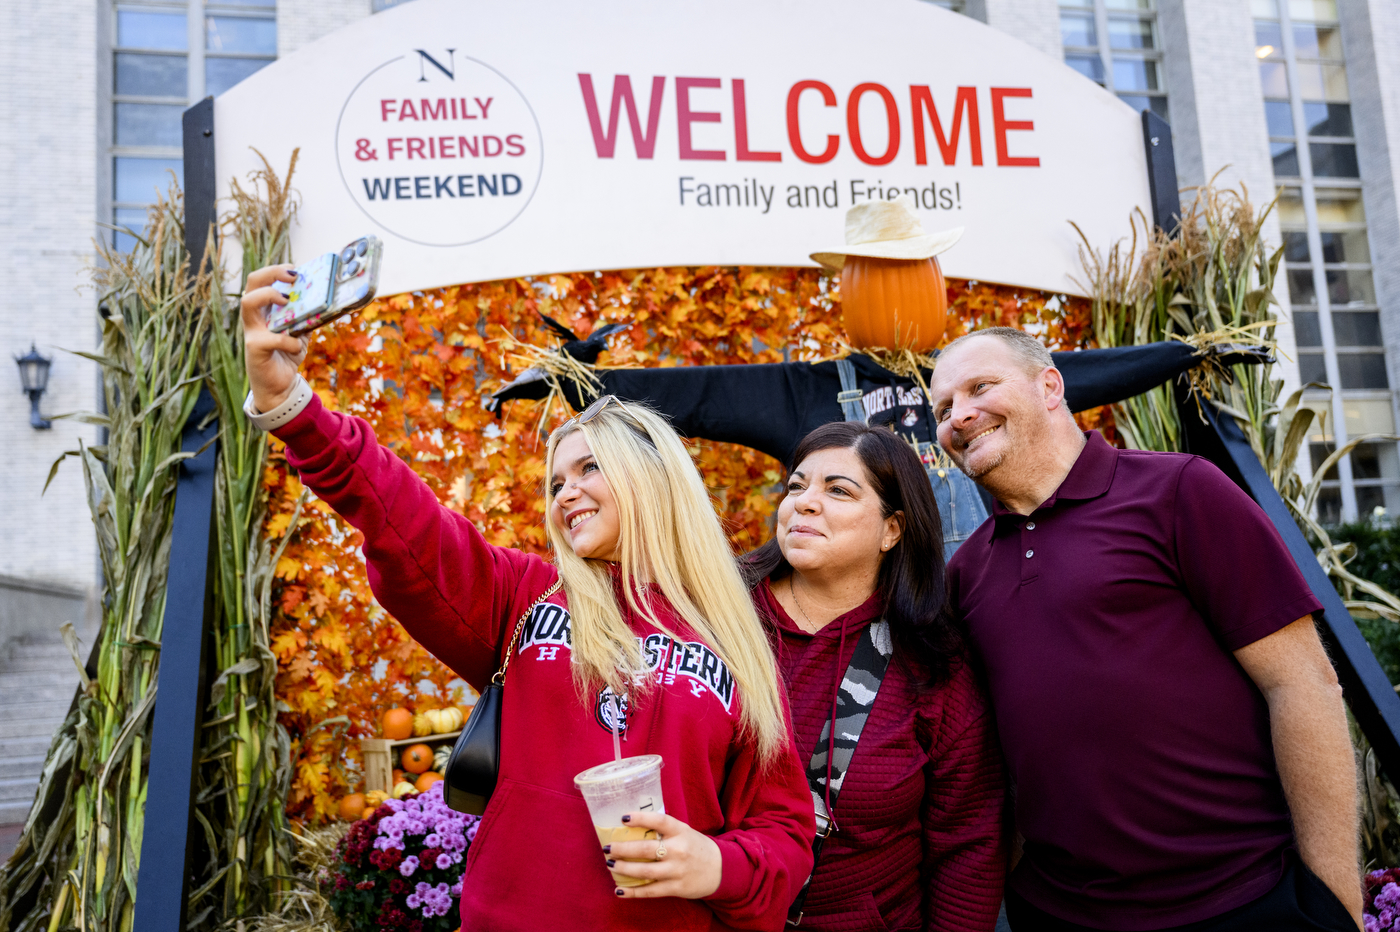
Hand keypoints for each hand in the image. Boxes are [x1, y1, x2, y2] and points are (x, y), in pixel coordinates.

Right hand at [241, 264, 308, 411]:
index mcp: (263, 310)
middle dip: (271, 274)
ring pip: (248, 303)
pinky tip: (296, 346)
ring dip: (269, 296)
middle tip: (293, 277)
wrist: (280, 385)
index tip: (295, 269)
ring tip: (287, 301)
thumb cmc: (287, 355)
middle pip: (251, 284)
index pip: (260, 280)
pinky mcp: (255, 349)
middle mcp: (254, 317)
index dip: (275, 270)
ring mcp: (252, 331)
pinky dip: (289, 340)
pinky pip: (272, 338)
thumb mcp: (300, 331)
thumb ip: (306, 316)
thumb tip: (326, 299)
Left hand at [604, 812, 721, 899]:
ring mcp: (677, 870)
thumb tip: (632, 822)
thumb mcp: (684, 831)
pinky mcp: (676, 888)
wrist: (720, 869)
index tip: (623, 818)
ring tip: (610, 865)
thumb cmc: (695, 847)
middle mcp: (679, 850)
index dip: (640, 818)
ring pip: (645, 871)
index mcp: (681, 831)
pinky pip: (650, 891)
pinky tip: (619, 891)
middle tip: (608, 848)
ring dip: (624, 869)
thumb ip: (664, 829)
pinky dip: (633, 892)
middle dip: (623, 849)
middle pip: (646, 849)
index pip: (659, 821)